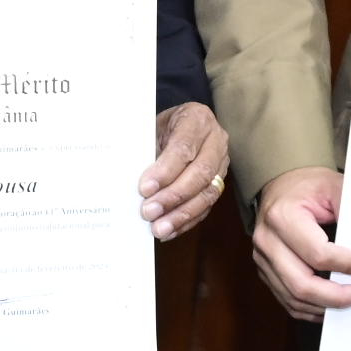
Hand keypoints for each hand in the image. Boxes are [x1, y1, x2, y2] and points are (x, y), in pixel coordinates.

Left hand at [141, 102, 229, 240]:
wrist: (178, 126)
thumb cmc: (160, 126)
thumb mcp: (151, 126)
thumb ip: (145, 148)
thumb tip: (129, 179)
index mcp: (196, 119)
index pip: (183, 148)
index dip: (165, 170)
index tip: (144, 188)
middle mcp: (215, 141)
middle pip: (200, 173)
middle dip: (173, 196)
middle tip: (149, 211)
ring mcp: (221, 164)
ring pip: (207, 193)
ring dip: (181, 214)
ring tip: (159, 228)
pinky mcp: (219, 184)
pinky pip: (206, 206)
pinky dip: (187, 221)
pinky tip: (169, 231)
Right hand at [247, 167, 350, 319]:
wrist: (282, 185)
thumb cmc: (309, 186)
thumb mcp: (335, 187)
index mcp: (282, 217)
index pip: (318, 253)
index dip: (348, 265)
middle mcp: (267, 241)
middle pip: (301, 284)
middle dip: (337, 296)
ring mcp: (262, 259)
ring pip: (294, 298)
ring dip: (326, 306)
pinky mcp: (265, 271)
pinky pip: (287, 300)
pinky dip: (312, 308)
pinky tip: (332, 305)